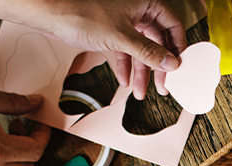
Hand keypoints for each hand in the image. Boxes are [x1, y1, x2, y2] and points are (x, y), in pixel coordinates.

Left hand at [29, 0, 186, 99]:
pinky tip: (125, 81)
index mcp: (145, 2)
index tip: (179, 66)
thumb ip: (149, 52)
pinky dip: (125, 67)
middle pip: (157, 41)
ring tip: (140, 90)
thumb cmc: (81, 14)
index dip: (177, 46)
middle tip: (162, 85)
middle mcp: (137, 10)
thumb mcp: (121, 37)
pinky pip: (125, 52)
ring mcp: (124, 22)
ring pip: (140, 49)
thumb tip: (171, 63)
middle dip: (157, 66)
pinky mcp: (112, 32)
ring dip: (141, 72)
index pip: (172, 24)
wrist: (52, 16)